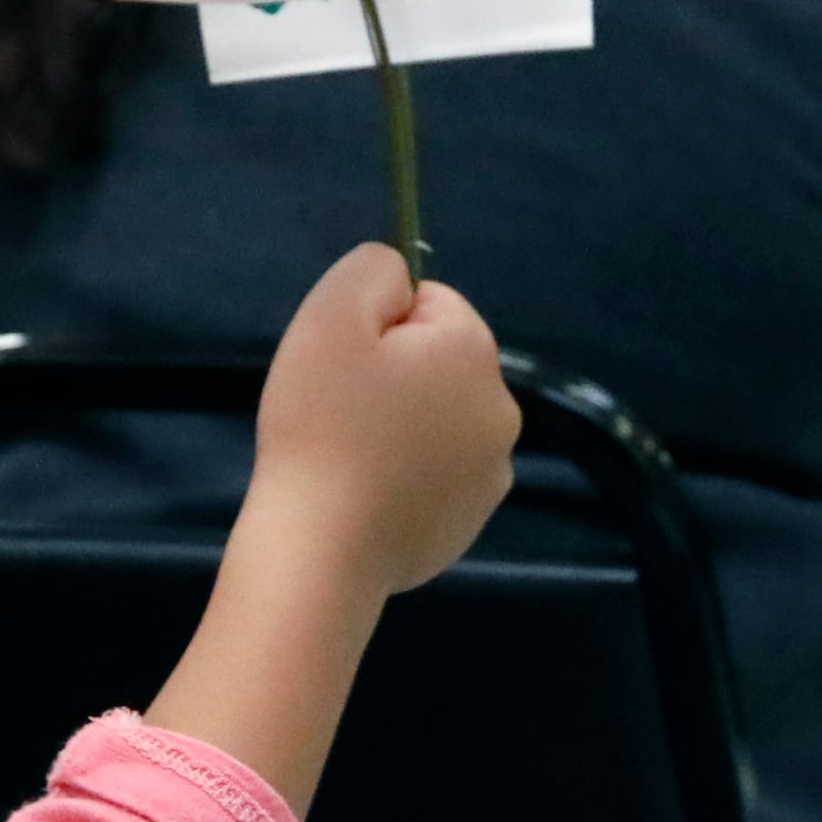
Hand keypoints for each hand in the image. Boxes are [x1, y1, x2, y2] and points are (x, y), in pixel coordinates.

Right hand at [141, 246, 519, 814]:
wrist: (321, 551)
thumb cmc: (320, 425)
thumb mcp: (330, 317)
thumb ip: (373, 270)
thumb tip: (400, 277)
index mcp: (474, 351)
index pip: (431, 303)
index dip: (379, 325)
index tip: (346, 364)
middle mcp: (501, 408)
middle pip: (439, 363)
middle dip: (393, 376)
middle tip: (340, 412)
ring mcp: (491, 473)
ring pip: (438, 421)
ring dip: (401, 427)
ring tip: (350, 459)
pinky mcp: (469, 522)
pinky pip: (435, 476)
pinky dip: (405, 479)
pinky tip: (366, 497)